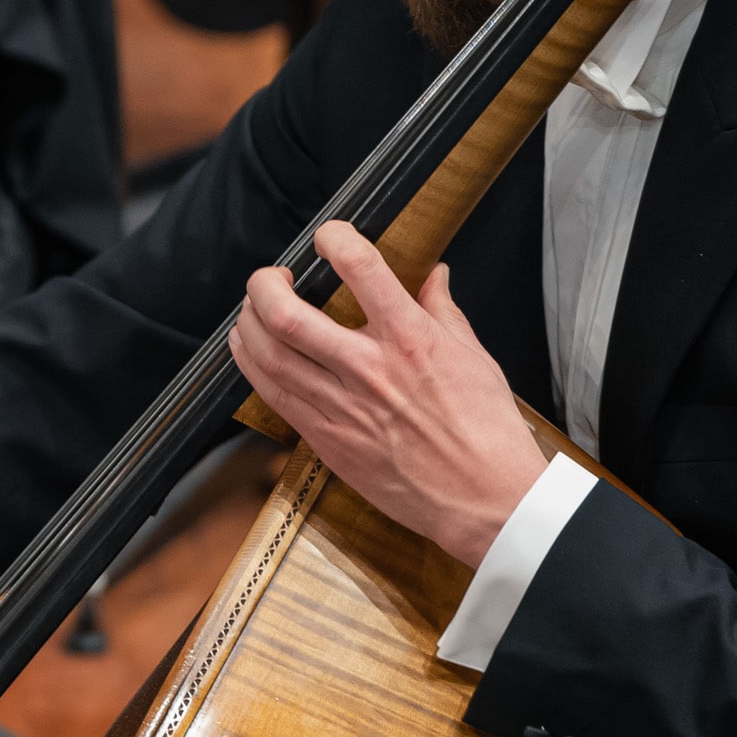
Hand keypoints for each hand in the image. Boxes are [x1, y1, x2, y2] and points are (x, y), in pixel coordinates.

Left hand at [228, 220, 551, 566]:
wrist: (485, 500)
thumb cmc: (486, 431)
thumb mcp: (474, 357)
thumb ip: (442, 309)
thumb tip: (434, 275)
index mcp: (411, 339)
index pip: (360, 267)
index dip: (334, 237)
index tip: (328, 236)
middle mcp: (368, 369)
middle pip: (287, 314)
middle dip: (265, 284)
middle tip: (273, 275)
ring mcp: (342, 407)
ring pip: (268, 354)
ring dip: (249, 322)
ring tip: (254, 308)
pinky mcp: (327, 439)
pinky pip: (273, 394)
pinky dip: (252, 363)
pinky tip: (251, 349)